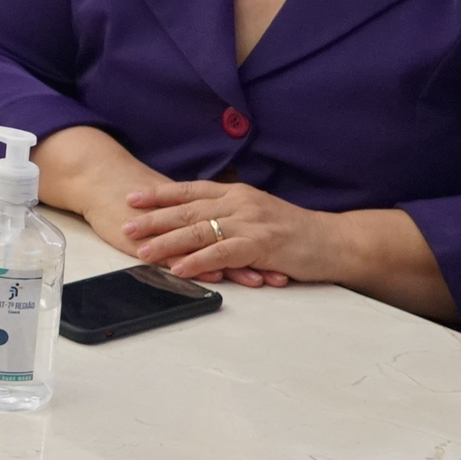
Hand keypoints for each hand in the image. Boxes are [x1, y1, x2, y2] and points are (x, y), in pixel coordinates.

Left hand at [114, 177, 453, 318]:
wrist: (336, 242)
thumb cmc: (297, 232)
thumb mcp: (260, 214)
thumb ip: (233, 213)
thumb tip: (202, 218)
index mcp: (238, 193)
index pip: (191, 191)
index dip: (160, 194)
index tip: (132, 196)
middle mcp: (241, 202)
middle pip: (188, 210)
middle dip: (154, 218)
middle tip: (125, 224)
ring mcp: (251, 222)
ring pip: (199, 231)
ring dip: (167, 242)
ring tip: (142, 250)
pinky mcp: (261, 245)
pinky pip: (221, 254)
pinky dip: (197, 261)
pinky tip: (178, 268)